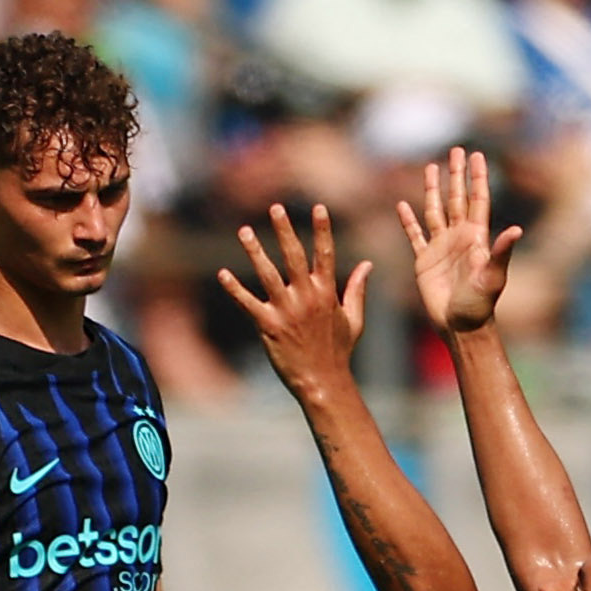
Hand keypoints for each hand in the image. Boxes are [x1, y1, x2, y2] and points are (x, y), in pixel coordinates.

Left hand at [215, 203, 373, 401]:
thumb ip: (357, 289)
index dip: (322, 230)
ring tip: (244, 231)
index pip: (325, 254)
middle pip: (294, 256)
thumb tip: (367, 264)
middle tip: (275, 208)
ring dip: (255, 251)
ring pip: (268, 274)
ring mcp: (287, 310)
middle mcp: (307, 297)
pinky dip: (235, 289)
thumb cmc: (338, 352)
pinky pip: (248, 302)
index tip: (319, 208)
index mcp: (326, 293)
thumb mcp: (354, 319)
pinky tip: (222, 274)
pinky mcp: (269, 325)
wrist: (323, 382)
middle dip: (285, 230)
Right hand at [398, 146, 524, 334]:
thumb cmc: (480, 305)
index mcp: (476, 237)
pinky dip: (408, 221)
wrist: (460, 326)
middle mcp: (459, 238)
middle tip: (457, 150)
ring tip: (430, 167)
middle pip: (456, 198)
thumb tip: (517, 229)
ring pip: (435, 211)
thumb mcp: (493, 277)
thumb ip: (501, 252)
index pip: (477, 200)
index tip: (478, 155)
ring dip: (433, 190)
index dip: (478, 178)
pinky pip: (415, 236)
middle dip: (456, 175)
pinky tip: (402, 205)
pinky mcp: (424, 261)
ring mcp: (441, 248)